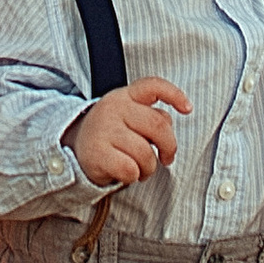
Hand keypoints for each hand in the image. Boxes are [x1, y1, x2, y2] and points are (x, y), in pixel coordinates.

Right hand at [66, 78, 190, 188]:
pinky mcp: (97, 152)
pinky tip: (126, 173)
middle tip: (166, 158)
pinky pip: (130, 169)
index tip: (187, 109)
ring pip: (145, 152)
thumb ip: (150, 116)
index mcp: (125, 96)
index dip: (174, 95)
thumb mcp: (128, 117)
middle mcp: (114, 108)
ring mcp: (104, 129)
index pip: (152, 86)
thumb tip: (168, 126)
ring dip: (149, 168)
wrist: (75, 149)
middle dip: (169, 147)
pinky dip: (133, 177)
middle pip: (159, 126)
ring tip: (140, 168)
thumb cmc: (110, 134)